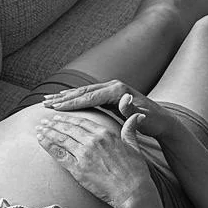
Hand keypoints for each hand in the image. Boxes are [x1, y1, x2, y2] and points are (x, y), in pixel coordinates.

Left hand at [33, 108, 157, 207]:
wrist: (133, 191)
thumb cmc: (136, 171)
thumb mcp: (134, 146)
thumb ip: (130, 130)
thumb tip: (137, 116)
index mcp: (106, 134)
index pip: (82, 122)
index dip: (68, 119)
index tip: (60, 117)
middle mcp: (93, 141)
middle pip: (69, 129)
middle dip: (54, 123)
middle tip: (44, 121)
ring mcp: (84, 155)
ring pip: (61, 139)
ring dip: (48, 132)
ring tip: (39, 129)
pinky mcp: (78, 169)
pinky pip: (59, 154)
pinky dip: (48, 146)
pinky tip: (41, 141)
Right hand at [42, 81, 178, 143]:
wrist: (162, 119)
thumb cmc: (152, 121)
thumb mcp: (143, 117)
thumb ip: (131, 110)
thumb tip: (124, 100)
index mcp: (118, 91)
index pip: (90, 96)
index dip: (72, 102)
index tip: (56, 107)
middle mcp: (113, 86)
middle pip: (83, 91)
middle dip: (63, 98)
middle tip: (44, 103)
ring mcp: (110, 89)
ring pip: (83, 92)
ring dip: (65, 97)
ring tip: (46, 100)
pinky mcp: (109, 95)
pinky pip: (87, 96)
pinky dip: (73, 98)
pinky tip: (62, 101)